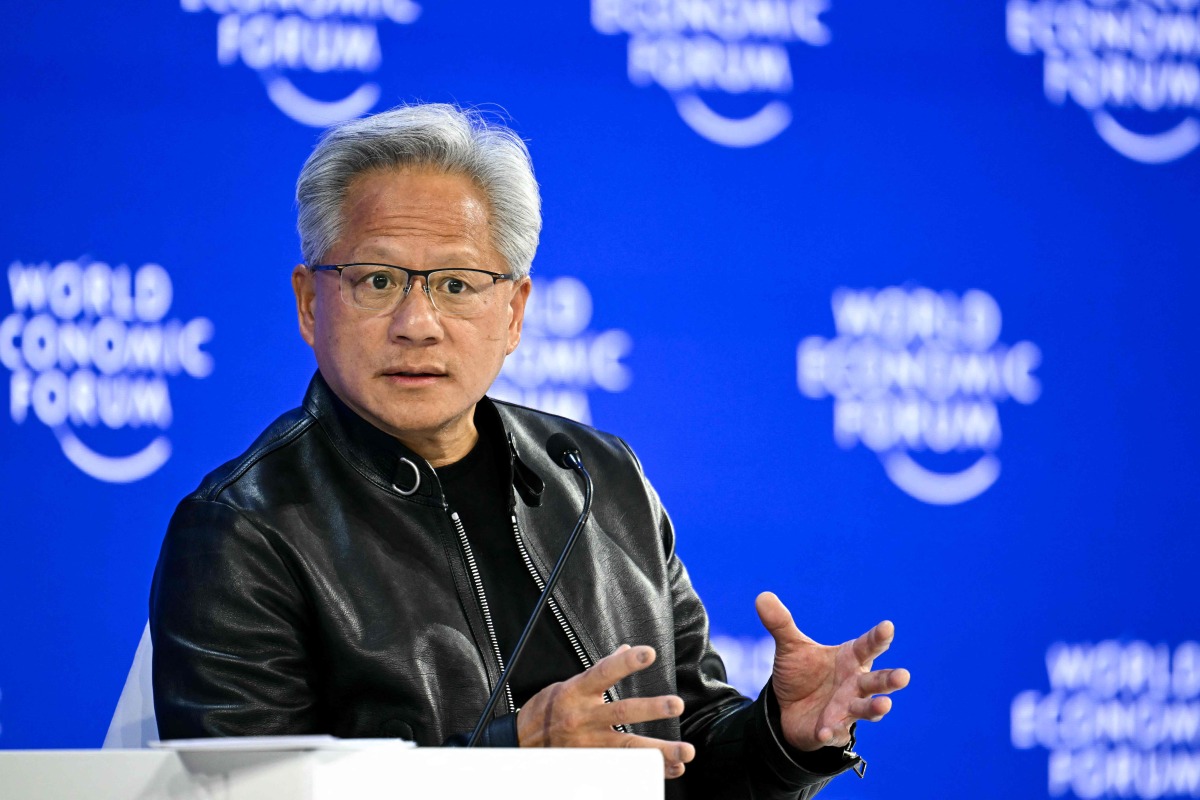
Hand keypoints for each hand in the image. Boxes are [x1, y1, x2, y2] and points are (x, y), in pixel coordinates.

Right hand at [517, 644, 696, 778]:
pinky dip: (650, 771)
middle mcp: (583, 717)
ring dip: (659, 751)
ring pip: (628, 748)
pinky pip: (625, 769)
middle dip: (651, 709)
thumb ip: (599, 671)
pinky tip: (672, 768)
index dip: (625, 662)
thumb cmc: (546, 709)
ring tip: (686, 751)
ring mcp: (588, 744)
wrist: (520, 744)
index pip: (603, 672)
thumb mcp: (567, 684)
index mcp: (577, 691)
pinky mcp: (591, 763)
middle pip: (621, 713)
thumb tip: (625, 649)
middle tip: (677, 704)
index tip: (649, 652)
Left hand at [756, 592, 909, 751]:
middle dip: (890, 680)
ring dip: (874, 708)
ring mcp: (846, 709)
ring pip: (865, 709)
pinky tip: (824, 730)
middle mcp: (854, 684)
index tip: (888, 627)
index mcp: (850, 659)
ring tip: (884, 706)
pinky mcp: (831, 730)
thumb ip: (781, 623)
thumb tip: (762, 596)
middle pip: (877, 682)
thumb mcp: (790, 647)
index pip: (868, 645)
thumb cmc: (803, 673)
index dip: (878, 637)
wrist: (789, 708)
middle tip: (903, 676)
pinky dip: (829, 731)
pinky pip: (833, 731)